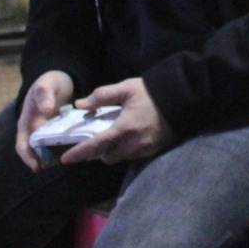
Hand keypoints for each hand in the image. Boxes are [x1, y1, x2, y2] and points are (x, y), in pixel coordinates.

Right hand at [15, 71, 74, 170]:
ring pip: (51, 149)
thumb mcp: (46, 84)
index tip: (36, 167)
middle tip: (61, 164)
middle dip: (46, 160)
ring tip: (73, 159)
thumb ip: (44, 93)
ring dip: (59, 156)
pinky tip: (81, 149)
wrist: (61, 80)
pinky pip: (64, 143)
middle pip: (37, 151)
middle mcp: (35, 131)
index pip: (23, 145)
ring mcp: (49, 133)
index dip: (28, 157)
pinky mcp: (61, 132)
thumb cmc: (49, 82)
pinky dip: (69, 147)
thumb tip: (46, 109)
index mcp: (27, 123)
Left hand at [58, 77, 175, 165]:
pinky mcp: (155, 149)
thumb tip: (80, 105)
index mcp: (124, 128)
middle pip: (108, 157)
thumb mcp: (126, 88)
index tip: (65, 159)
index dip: (79, 153)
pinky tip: (132, 136)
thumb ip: (102, 96)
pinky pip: (135, 155)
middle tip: (99, 138)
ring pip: (121, 157)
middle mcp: (134, 143)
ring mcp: (146, 148)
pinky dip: (129, 149)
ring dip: (115, 151)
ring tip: (117, 136)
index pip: (95, 145)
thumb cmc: (152, 92)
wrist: (183, 96)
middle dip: (101, 151)